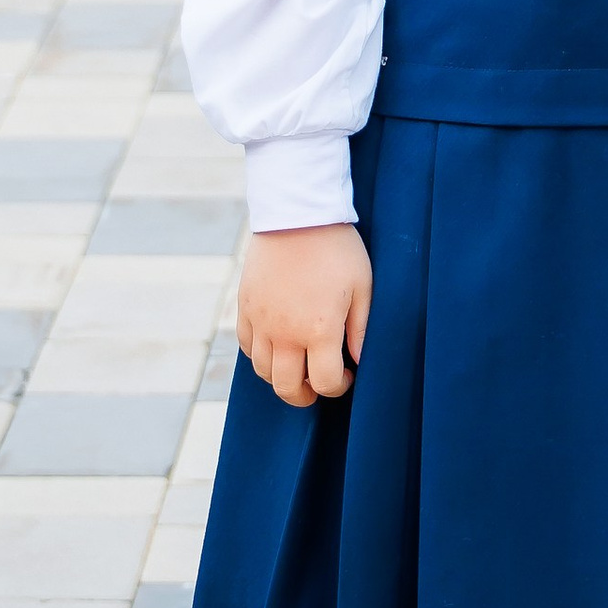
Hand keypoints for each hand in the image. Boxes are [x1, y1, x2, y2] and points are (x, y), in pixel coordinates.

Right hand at [239, 223, 371, 408]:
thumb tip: (359, 361)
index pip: (326, 382)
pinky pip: (246, 346)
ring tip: (298, 364)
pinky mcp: (245, 306)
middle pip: (287, 387)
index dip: (339, 387)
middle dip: (306, 395)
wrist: (295, 213)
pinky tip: (277, 344)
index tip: (348, 373)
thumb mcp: (362, 286)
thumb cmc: (336, 248)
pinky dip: (260, 354)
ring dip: (281, 376)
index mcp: (318, 330)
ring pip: (262, 371)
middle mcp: (284, 332)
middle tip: (319, 384)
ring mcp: (260, 320)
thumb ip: (360, 330)